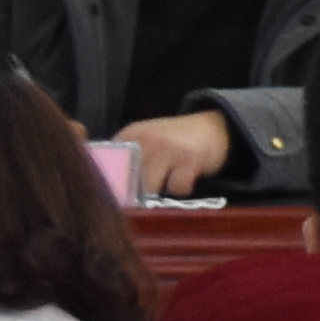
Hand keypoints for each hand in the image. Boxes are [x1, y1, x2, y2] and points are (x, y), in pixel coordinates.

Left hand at [118, 111, 235, 197]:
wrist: (212, 127)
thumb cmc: (173, 142)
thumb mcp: (145, 142)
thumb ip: (125, 160)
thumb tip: (108, 193)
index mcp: (129, 135)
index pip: (107, 165)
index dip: (112, 184)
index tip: (122, 192)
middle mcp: (145, 139)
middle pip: (127, 181)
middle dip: (137, 192)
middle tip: (150, 186)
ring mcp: (167, 148)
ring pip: (150, 188)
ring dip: (160, 190)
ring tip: (168, 179)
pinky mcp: (189, 159)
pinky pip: (177, 189)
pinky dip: (182, 188)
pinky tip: (185, 176)